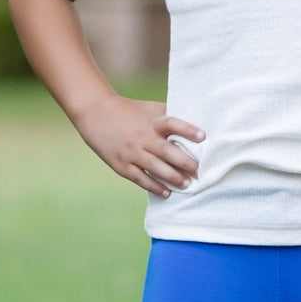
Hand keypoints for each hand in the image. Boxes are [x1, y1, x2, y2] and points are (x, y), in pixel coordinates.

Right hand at [75, 95, 204, 197]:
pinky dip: (154, 187)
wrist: (96, 114)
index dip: (188, 130)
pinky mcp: (122, 165)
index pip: (173, 124)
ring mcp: (132, 152)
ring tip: (187, 185)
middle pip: (167, 151)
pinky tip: (167, 192)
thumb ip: (168, 115)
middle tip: (198, 170)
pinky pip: (141, 179)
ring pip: (156, 168)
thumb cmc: (129, 111)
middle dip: (184, 162)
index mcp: (152, 122)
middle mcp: (143, 137)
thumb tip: (195, 120)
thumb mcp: (149, 109)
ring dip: (173, 178)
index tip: (203, 137)